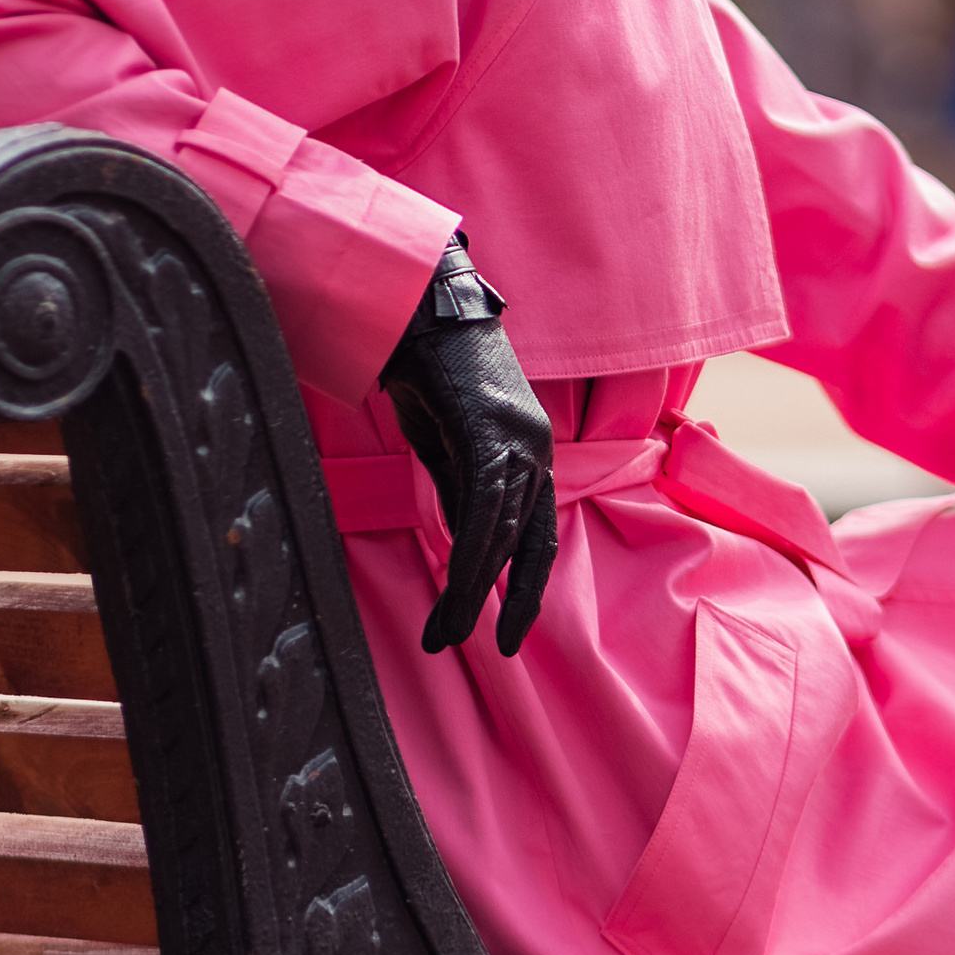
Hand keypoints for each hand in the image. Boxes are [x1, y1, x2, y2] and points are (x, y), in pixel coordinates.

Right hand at [379, 240, 556, 657]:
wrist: (418, 309)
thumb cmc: (431, 373)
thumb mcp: (449, 444)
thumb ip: (464, 489)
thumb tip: (469, 541)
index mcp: (530, 450)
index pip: (537, 532)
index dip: (526, 584)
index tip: (512, 629)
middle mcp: (534, 446)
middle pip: (525, 541)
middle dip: (505, 599)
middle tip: (481, 645)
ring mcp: (517, 437)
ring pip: (501, 533)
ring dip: (473, 589)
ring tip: (447, 631)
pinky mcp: (489, 432)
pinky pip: (482, 509)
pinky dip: (468, 556)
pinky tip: (454, 589)